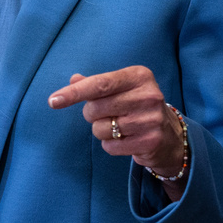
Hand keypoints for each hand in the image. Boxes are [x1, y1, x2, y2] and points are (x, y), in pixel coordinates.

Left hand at [48, 66, 186, 180]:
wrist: (168, 134)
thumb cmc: (136, 105)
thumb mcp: (121, 88)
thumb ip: (96, 83)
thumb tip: (73, 79)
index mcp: (139, 76)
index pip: (99, 84)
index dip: (74, 93)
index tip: (53, 101)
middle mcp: (148, 95)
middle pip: (95, 108)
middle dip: (91, 113)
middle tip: (106, 113)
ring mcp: (151, 119)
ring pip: (100, 129)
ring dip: (101, 130)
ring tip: (118, 127)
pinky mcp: (150, 141)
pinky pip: (109, 147)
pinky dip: (110, 145)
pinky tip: (124, 139)